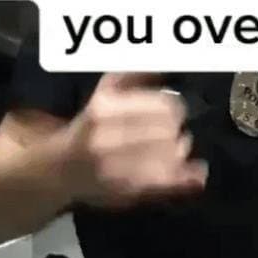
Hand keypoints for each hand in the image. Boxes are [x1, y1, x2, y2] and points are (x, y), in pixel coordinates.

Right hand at [57, 72, 207, 207]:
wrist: (61, 169)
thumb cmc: (89, 126)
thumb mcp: (106, 90)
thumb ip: (137, 74)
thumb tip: (172, 65)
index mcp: (105, 109)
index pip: (164, 106)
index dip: (174, 109)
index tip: (172, 113)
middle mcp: (108, 138)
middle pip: (170, 130)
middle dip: (177, 130)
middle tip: (173, 133)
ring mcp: (117, 168)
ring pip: (173, 155)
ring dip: (180, 151)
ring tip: (174, 150)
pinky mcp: (127, 192)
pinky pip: (170, 181)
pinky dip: (188, 176)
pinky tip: (196, 172)